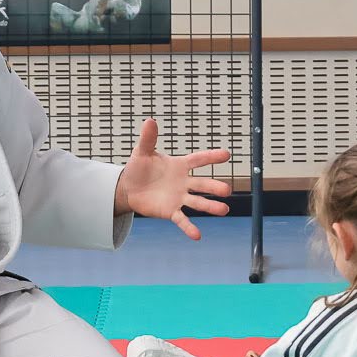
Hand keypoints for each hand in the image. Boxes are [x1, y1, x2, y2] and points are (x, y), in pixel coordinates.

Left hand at [115, 118, 233, 238]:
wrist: (130, 188)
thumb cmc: (139, 167)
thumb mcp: (142, 152)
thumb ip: (148, 138)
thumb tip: (149, 120)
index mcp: (180, 165)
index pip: (198, 160)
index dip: (211, 157)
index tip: (226, 154)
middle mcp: (184, 182)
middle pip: (202, 184)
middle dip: (214, 187)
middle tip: (227, 190)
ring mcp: (179, 198)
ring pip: (198, 202)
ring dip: (211, 206)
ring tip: (224, 210)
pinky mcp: (171, 211)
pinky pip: (182, 219)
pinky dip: (189, 228)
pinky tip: (197, 236)